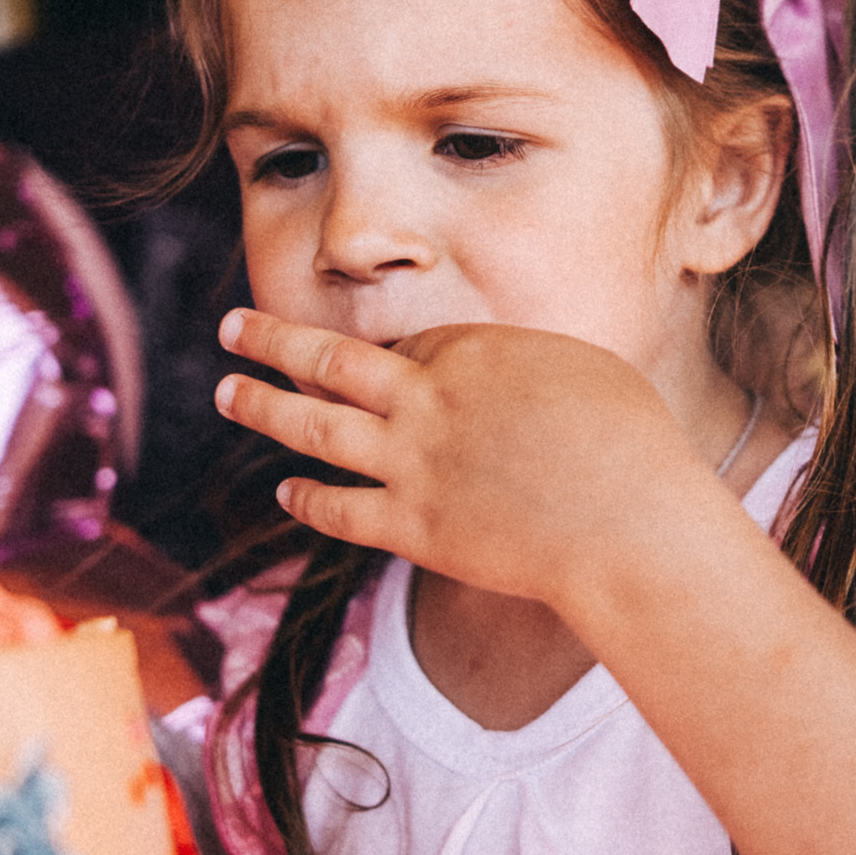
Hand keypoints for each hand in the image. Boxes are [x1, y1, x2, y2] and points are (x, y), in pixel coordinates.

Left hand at [213, 308, 716, 610]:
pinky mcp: (411, 528)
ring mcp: (410, 465)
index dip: (390, 350)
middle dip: (271, 340)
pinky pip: (340, 510)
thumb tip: (502, 372)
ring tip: (226, 391)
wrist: (628, 525)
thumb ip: (522, 363)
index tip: (383, 355)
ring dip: (263, 407)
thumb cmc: (629, 444)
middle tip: (230, 327)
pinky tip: (284, 492)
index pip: (404, 340)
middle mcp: (424, 400)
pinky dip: (307, 500)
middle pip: (328, 361)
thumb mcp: (580, 370)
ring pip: (313, 427)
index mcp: (467, 351)